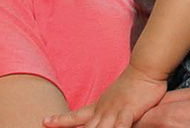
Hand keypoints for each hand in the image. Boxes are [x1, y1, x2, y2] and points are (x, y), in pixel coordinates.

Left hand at [45, 65, 166, 127]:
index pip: (75, 116)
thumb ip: (108, 109)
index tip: (45, 121)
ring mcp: (113, 111)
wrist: (145, 68)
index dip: (60, 120)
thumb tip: (104, 115)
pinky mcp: (127, 112)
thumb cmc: (134, 83)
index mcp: (98, 106)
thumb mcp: (115, 97)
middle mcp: (102, 110)